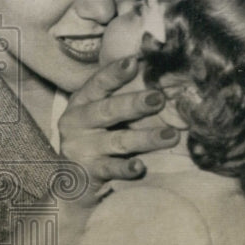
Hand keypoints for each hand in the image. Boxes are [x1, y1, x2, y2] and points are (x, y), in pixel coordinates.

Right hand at [58, 55, 177, 203]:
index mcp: (81, 103)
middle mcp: (76, 123)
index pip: (97, 84)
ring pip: (117, 141)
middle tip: (158, 98)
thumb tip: (156, 73)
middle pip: (107, 110)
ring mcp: (81, 149)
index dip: (114, 73)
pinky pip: (111, 169)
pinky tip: (140, 167)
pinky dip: (126, 168)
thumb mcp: (99, 115)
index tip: (133, 62)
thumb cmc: (95, 140)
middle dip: (134, 104)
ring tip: (171, 135)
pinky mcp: (88, 173)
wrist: (73, 182)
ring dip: (145, 138)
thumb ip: (119, 97)